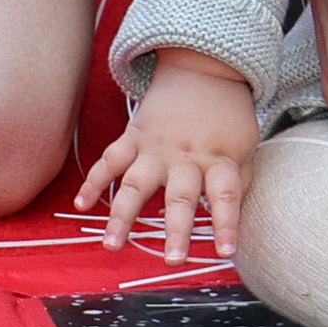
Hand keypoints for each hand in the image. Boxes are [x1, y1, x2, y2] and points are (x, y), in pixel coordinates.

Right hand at [73, 56, 253, 262]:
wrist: (203, 66)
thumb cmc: (228, 113)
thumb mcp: (246, 143)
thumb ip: (240, 179)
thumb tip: (234, 216)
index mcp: (218, 157)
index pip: (227, 195)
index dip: (228, 223)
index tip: (227, 252)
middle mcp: (186, 156)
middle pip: (181, 196)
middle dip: (176, 230)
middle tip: (172, 260)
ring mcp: (156, 147)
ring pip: (136, 184)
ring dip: (122, 216)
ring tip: (113, 245)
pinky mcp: (134, 136)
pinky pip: (111, 160)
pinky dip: (94, 181)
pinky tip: (81, 204)